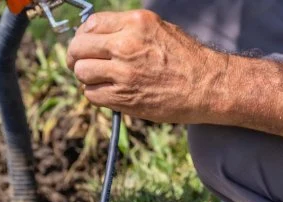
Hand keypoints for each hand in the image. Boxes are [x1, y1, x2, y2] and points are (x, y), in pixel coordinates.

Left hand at [66, 10, 225, 123]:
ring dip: (87, 76)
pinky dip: (95, 94)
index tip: (85, 43)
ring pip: (82, 72)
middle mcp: (126, 45)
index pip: (91, 24)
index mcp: (136, 23)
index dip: (83, 35)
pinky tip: (108, 92)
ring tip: (99, 78)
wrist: (207, 86)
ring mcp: (123, 72)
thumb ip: (128, 28)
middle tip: (79, 62)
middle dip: (75, 56)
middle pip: (79, 47)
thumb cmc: (187, 58)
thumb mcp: (159, 28)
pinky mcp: (124, 97)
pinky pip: (92, 94)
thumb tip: (98, 33)